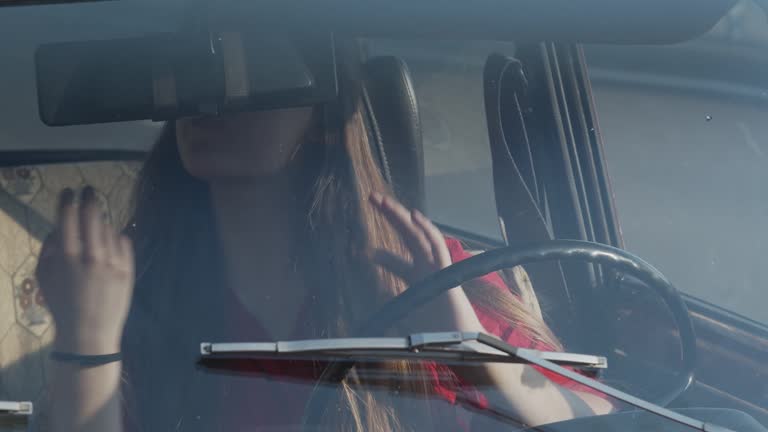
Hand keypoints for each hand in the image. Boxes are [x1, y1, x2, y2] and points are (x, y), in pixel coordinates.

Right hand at [35, 187, 134, 353]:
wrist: (89, 333)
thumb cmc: (62, 305)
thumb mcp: (44, 278)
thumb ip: (48, 249)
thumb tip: (58, 228)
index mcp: (67, 258)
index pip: (67, 218)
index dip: (68, 200)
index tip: (69, 191)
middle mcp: (92, 257)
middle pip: (93, 217)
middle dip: (90, 200)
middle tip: (89, 191)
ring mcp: (113, 263)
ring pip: (109, 229)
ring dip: (101, 225)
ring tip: (95, 234)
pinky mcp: (128, 271)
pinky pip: (123, 242)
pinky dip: (116, 239)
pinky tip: (108, 246)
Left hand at [369, 192, 483, 332]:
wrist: (467, 348)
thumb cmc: (442, 341)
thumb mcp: (410, 323)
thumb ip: (397, 313)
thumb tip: (377, 312)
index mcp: (422, 283)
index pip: (399, 263)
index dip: (384, 256)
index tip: (365, 252)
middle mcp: (430, 271)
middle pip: (408, 238)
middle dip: (390, 218)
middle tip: (371, 198)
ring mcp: (438, 270)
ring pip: (418, 236)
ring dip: (400, 217)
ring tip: (382, 200)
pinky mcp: (447, 275)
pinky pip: (437, 248)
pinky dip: (426, 230)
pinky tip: (413, 215)